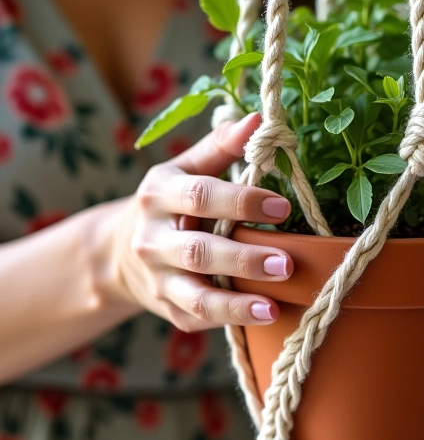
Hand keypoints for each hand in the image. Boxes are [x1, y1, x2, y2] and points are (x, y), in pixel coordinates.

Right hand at [113, 113, 293, 331]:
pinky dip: (229, 320)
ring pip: (195, 296)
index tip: (283, 207)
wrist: (120, 252)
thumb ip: (222, 146)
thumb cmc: (172, 202)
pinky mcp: (167, 307)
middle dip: (244, 259)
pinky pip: (197, 317)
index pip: (201, 196)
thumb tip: (260, 120)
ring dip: (236, 304)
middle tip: (287, 263)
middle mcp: (152, 239)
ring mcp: (157, 278)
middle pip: (199, 251)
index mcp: (159, 195)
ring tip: (272, 307)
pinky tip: (262, 318)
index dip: (242, 202)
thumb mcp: (186, 168)